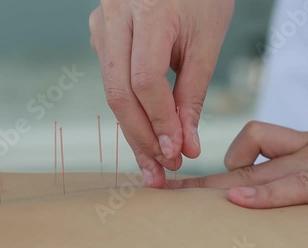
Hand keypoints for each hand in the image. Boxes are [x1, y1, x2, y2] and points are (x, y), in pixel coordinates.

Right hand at [89, 0, 233, 186]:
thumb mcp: (206, 42)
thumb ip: (193, 94)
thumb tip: (185, 144)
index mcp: (148, 9)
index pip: (145, 80)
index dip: (160, 121)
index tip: (177, 152)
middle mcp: (115, 15)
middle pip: (119, 91)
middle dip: (141, 137)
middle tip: (160, 171)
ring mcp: (101, 23)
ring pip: (112, 90)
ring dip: (134, 129)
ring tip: (154, 161)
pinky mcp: (100, 33)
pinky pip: (112, 79)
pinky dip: (130, 109)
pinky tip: (144, 131)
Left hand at [168, 108, 307, 236]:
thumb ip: (277, 158)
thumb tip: (236, 180)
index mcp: (300, 151)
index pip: (244, 154)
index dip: (209, 170)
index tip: (174, 184)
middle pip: (256, 171)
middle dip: (213, 186)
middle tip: (174, 197)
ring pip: (304, 184)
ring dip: (272, 193)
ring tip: (240, 202)